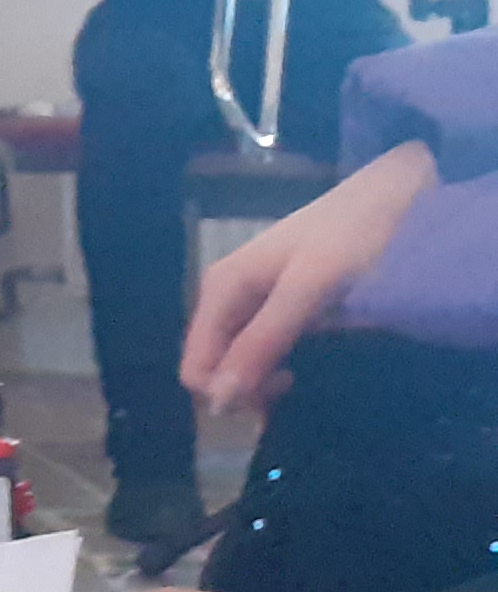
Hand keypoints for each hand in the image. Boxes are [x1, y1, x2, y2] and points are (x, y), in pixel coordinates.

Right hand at [182, 138, 434, 412]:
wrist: (395, 191)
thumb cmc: (352, 234)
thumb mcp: (309, 287)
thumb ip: (263, 341)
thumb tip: (217, 401)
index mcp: (221, 287)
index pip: (196, 366)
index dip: (229, 393)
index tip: (277, 394)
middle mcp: (228, 295)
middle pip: (214, 364)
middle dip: (244, 389)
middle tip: (292, 387)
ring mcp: (254, 298)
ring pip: (237, 358)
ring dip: (260, 381)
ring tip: (298, 379)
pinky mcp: (280, 302)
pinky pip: (260, 346)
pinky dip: (274, 365)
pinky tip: (301, 364)